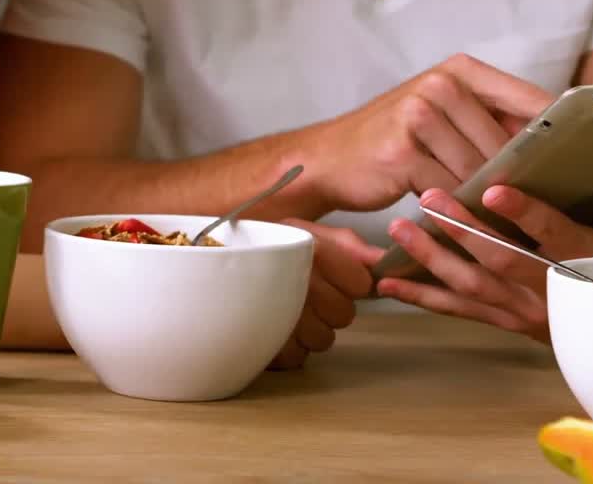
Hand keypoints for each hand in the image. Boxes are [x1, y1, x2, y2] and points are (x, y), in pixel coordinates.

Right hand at [269, 220, 379, 369]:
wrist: (209, 260)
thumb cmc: (265, 246)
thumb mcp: (307, 234)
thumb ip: (349, 247)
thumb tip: (383, 263)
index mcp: (310, 247)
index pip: (359, 282)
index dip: (350, 281)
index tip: (331, 275)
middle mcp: (295, 281)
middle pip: (344, 314)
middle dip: (331, 307)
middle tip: (305, 293)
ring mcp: (278, 316)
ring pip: (323, 340)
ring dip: (310, 330)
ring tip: (287, 309)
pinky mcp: (263, 346)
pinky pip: (296, 358)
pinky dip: (287, 348)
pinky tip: (273, 326)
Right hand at [300, 54, 551, 213]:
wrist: (328, 159)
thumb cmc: (395, 142)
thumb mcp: (441, 115)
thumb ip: (490, 121)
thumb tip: (557, 148)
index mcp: (458, 70)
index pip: (530, 101)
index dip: (560, 134)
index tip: (590, 163)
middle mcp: (439, 85)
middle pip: (506, 143)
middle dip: (522, 178)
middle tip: (547, 209)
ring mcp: (419, 116)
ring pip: (479, 170)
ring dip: (491, 200)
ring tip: (511, 223)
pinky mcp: (403, 153)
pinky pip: (450, 190)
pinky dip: (462, 212)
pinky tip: (471, 226)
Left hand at [372, 158, 592, 342]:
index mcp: (586, 261)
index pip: (554, 235)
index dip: (525, 213)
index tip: (494, 189)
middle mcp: (550, 290)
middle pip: (499, 259)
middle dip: (460, 229)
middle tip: (426, 195)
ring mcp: (522, 311)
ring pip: (471, 285)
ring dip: (432, 257)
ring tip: (399, 226)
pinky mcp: (501, 320)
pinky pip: (456, 311)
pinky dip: (421, 296)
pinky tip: (386, 281)